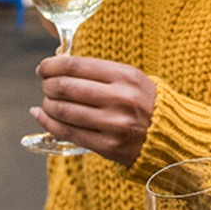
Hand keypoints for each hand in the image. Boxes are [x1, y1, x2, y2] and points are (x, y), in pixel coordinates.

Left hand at [31, 55, 156, 165]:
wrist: (169, 135)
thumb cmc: (144, 102)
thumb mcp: (130, 78)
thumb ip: (98, 72)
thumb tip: (58, 63)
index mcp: (125, 76)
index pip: (76, 66)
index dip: (52, 66)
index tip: (43, 68)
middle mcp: (120, 98)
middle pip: (66, 87)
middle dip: (48, 85)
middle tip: (45, 85)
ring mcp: (114, 124)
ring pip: (64, 111)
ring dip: (47, 104)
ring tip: (46, 101)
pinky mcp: (108, 146)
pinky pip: (69, 133)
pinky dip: (49, 123)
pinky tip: (41, 115)